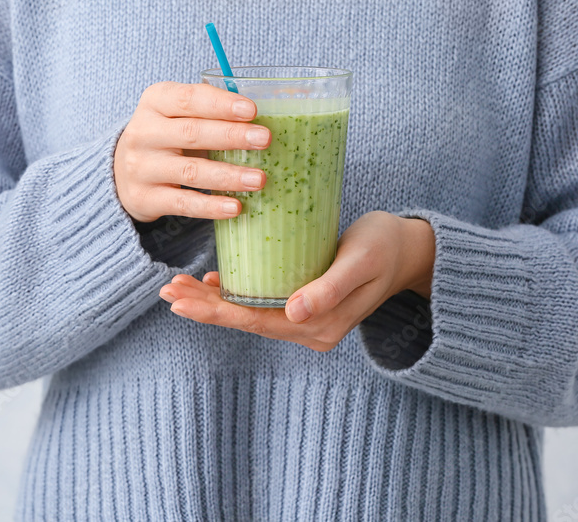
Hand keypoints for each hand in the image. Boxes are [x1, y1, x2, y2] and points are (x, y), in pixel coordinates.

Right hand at [113, 82, 271, 222]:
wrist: (121, 171)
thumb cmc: (166, 136)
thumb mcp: (176, 115)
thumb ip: (209, 112)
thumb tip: (258, 120)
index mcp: (155, 102)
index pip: (188, 99)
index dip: (221, 104)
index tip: (252, 111)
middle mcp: (144, 132)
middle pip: (192, 133)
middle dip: (232, 136)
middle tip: (264, 139)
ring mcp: (141, 167)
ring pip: (191, 171)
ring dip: (228, 175)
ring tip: (259, 179)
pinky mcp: (144, 198)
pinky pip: (183, 203)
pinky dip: (211, 206)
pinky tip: (236, 206)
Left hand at [159, 211, 435, 350]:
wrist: (408, 250)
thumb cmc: (385, 246)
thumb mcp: (360, 260)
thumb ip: (330, 288)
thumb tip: (294, 314)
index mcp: (320, 326)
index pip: (255, 321)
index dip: (215, 312)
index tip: (182, 297)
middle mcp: (310, 330)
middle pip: (246, 321)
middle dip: (204, 308)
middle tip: (169, 291)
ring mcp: (307, 321)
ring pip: (250, 314)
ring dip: (213, 304)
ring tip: (179, 288)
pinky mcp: (304, 306)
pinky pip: (262, 305)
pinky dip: (236, 295)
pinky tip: (213, 283)